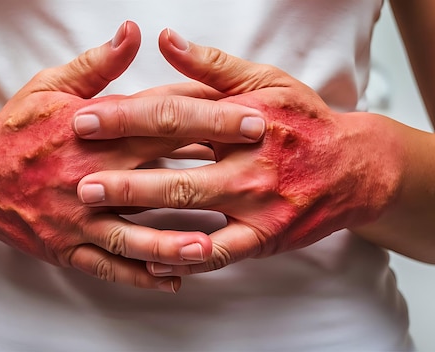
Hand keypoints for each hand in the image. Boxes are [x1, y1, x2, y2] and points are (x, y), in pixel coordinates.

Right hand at [0, 22, 257, 290]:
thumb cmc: (17, 128)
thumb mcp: (52, 87)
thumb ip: (98, 65)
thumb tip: (134, 32)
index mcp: (94, 134)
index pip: (161, 123)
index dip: (209, 119)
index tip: (251, 118)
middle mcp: (90, 178)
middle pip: (159, 177)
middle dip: (210, 176)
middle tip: (256, 177)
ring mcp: (78, 219)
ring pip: (133, 237)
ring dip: (174, 243)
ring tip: (213, 246)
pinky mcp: (66, 248)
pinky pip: (106, 268)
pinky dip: (139, 277)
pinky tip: (172, 281)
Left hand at [75, 29, 403, 274]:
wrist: (356, 168)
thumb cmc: (304, 121)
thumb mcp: (264, 82)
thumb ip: (210, 66)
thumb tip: (164, 38)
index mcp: (244, 119)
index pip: (174, 115)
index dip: (125, 118)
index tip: (83, 121)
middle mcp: (250, 165)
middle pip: (177, 174)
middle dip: (124, 180)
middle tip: (78, 182)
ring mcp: (258, 206)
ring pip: (193, 218)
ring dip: (144, 222)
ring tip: (100, 222)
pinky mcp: (266, 237)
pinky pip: (220, 254)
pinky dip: (185, 258)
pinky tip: (151, 259)